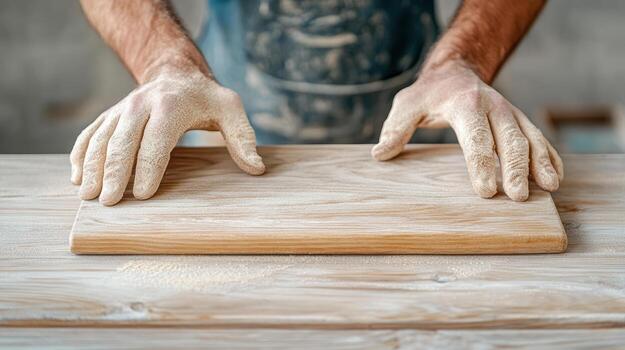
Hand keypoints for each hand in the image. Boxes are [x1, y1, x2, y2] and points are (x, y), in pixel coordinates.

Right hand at [70, 68, 264, 205]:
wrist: (175, 71)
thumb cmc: (206, 97)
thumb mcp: (231, 110)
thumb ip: (243, 138)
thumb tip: (256, 168)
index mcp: (171, 106)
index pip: (156, 141)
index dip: (148, 168)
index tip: (142, 195)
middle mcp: (141, 105)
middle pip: (122, 142)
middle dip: (114, 173)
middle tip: (109, 202)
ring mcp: (121, 110)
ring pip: (100, 139)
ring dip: (91, 167)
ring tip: (88, 196)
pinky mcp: (110, 116)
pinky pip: (89, 134)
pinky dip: (80, 154)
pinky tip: (76, 177)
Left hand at [372, 60, 562, 200]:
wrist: (456, 71)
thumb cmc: (429, 94)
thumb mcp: (407, 104)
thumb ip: (396, 128)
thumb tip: (380, 154)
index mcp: (465, 104)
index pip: (476, 137)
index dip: (482, 165)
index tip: (487, 191)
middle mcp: (494, 107)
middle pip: (510, 139)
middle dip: (516, 168)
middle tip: (518, 197)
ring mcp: (510, 113)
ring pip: (531, 138)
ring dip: (540, 163)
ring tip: (550, 187)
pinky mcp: (519, 120)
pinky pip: (539, 137)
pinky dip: (549, 155)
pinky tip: (555, 176)